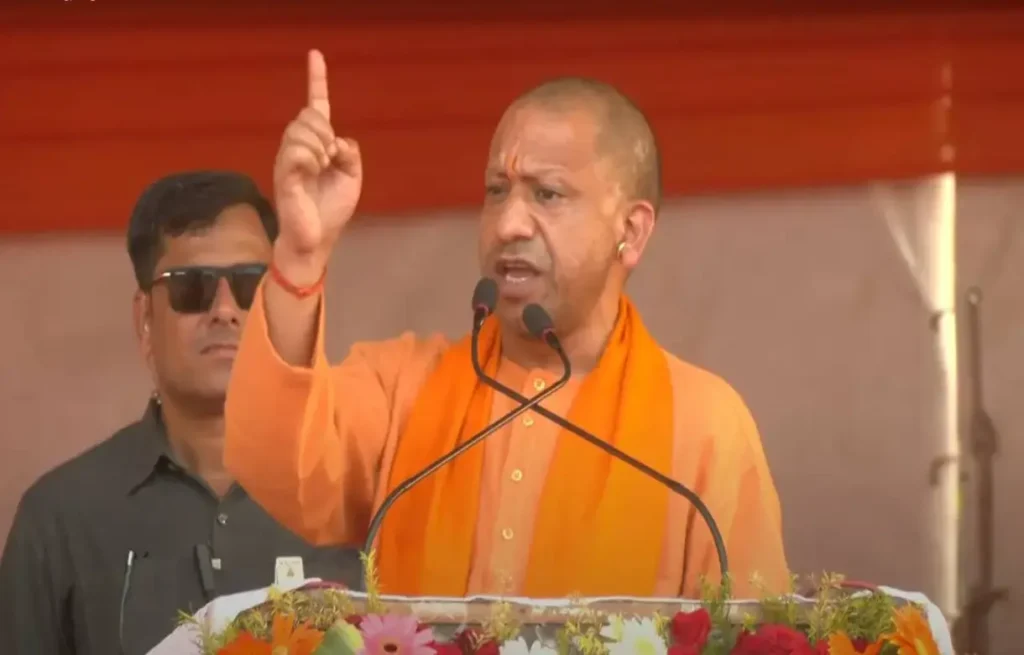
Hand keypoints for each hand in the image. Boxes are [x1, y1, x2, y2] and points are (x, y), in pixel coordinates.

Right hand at [273, 49, 361, 278]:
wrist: (317, 239)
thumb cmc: (331, 210)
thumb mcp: (352, 177)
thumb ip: (350, 152)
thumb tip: (337, 140)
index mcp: (316, 145)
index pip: (315, 106)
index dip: (317, 80)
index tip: (315, 54)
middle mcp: (297, 147)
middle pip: (310, 115)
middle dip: (326, 132)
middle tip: (330, 159)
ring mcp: (287, 158)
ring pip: (304, 130)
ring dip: (321, 148)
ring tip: (321, 168)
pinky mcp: (283, 172)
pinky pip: (298, 150)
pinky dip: (312, 158)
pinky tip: (312, 171)